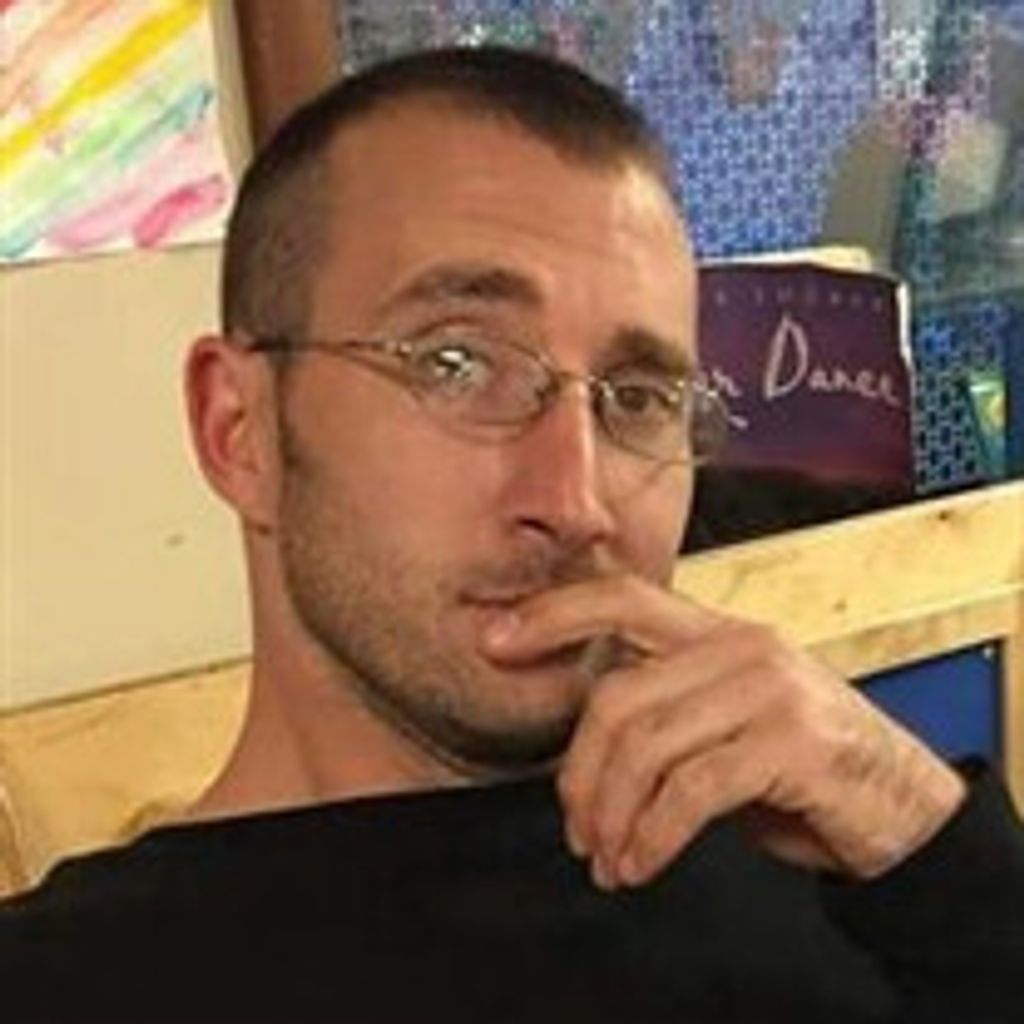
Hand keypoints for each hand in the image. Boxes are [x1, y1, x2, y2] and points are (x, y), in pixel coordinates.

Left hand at [481, 575, 965, 888]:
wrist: (900, 805)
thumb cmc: (796, 765)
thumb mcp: (725, 722)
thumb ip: (666, 711)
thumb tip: (581, 748)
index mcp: (719, 631)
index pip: (623, 598)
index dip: (552, 613)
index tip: (493, 639)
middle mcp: (743, 646)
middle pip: (618, 697)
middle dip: (579, 773)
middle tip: (574, 828)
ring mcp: (771, 689)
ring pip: (647, 748)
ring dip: (613, 816)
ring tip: (606, 859)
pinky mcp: (794, 743)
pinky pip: (691, 791)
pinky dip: (653, 837)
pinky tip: (640, 865)